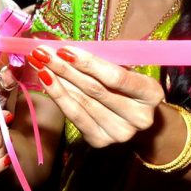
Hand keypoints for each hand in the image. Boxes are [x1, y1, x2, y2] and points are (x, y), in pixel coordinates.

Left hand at [28, 45, 163, 147]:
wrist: (134, 121)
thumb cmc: (127, 87)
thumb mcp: (125, 70)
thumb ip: (102, 62)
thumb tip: (64, 49)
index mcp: (151, 94)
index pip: (116, 77)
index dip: (89, 63)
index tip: (64, 49)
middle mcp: (139, 117)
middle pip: (95, 89)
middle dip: (65, 68)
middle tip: (42, 52)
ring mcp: (120, 133)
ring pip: (82, 102)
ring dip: (57, 81)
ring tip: (39, 63)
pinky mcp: (101, 141)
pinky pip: (75, 116)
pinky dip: (58, 97)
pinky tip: (46, 81)